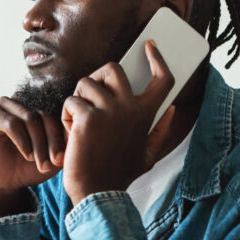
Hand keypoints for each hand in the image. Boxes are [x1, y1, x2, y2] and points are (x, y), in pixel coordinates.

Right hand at [0, 96, 65, 217]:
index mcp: (38, 104)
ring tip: (40, 162)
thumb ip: (67, 140)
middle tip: (53, 162)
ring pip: (30, 117)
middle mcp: (21, 100)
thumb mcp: (54, 154)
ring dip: (37, 143)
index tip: (64, 158)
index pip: (57, 111)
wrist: (5, 182)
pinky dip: (22, 141)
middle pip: (44, 113)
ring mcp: (4, 105)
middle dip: (51, 141)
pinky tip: (27, 155)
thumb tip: (81, 126)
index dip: (62, 134)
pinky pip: (11, 123)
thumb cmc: (30, 166)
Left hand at [60, 40, 176, 205]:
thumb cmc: (119, 174)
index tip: (149, 46)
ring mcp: (109, 110)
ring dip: (78, 101)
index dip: (157, 59)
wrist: (97, 193)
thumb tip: (171, 111)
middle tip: (88, 95)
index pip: (162, 79)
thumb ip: (160, 132)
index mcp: (148, 114)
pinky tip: (72, 135)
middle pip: (113, 68)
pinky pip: (71, 101)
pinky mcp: (87, 117)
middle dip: (96, 77)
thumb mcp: (148, 155)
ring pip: (86, 83)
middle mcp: (131, 107)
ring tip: (79, 124)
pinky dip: (67, 116)